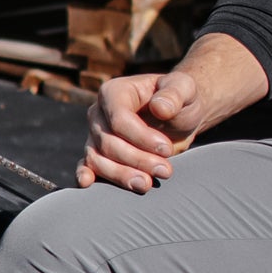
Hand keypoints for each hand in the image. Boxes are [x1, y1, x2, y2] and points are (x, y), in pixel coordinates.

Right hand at [78, 68, 207, 190]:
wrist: (179, 116)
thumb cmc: (180, 99)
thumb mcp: (185, 89)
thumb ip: (174, 94)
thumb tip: (159, 108)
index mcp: (115, 92)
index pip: (119, 120)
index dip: (142, 138)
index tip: (166, 149)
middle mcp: (99, 113)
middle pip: (109, 143)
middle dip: (138, 161)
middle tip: (166, 170)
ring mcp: (95, 134)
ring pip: (98, 159)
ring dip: (122, 175)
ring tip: (146, 184)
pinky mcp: (98, 153)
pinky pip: (87, 165)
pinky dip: (86, 174)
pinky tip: (88, 184)